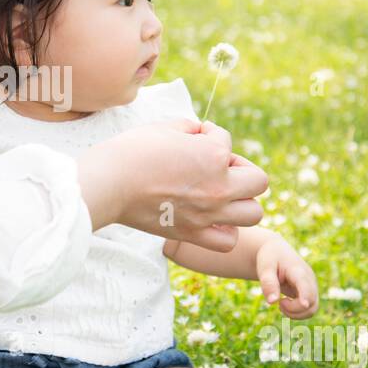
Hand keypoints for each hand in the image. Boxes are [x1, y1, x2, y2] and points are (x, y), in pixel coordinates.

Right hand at [80, 118, 268, 252]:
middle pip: (258, 181)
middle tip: (218, 167)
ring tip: (220, 195)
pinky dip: (225, 230)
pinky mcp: (192, 233)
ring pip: (253, 213)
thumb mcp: (165, 127)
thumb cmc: (132, 151)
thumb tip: (201, 133)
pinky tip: (211, 218)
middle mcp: (219, 187)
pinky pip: (227, 240)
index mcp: (213, 155)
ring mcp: (208, 214)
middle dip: (241, 170)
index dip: (209, 134)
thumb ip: (191, 128)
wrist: (108, 183)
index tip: (190, 137)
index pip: (226, 139)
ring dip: (242, 201)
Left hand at [255, 237, 318, 317]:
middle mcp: (309, 279)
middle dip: (294, 309)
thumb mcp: (265, 267)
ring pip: (312, 309)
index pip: (305, 285)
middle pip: (311, 302)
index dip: (306, 296)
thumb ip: (268, 283)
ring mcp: (312, 287)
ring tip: (281, 304)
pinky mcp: (310, 293)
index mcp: (298, 270)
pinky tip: (286, 305)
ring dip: (296, 314)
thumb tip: (272, 302)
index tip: (303, 305)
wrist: (277, 251)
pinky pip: (309, 309)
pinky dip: (298, 313)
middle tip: (279, 303)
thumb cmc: (270, 258)